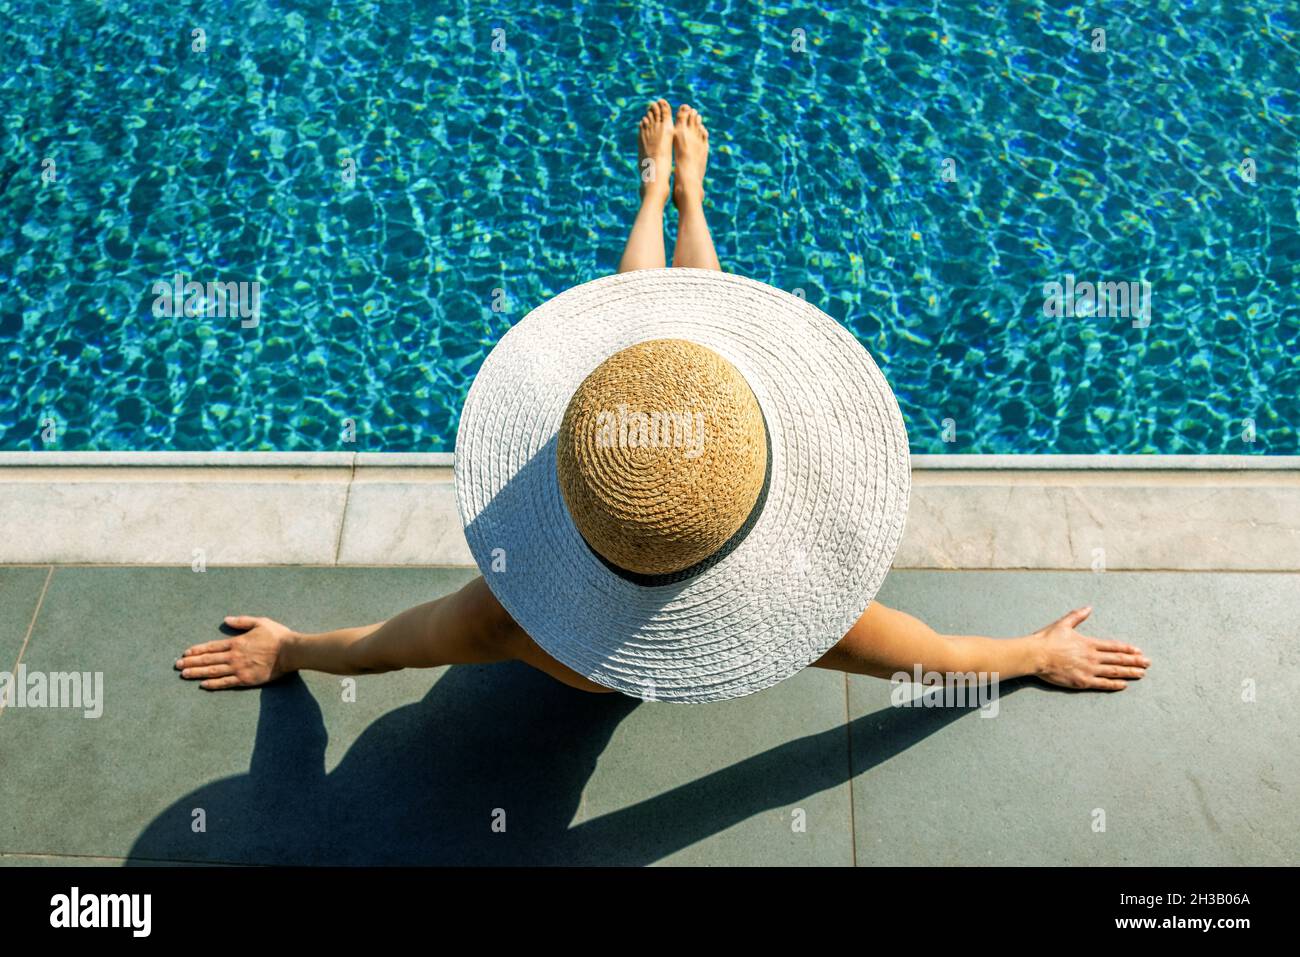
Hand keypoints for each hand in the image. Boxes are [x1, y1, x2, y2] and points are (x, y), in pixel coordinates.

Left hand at [175, 615, 297, 689]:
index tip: (185, 653)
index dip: (197, 650)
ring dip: (197, 673)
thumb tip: (226, 619)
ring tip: (184, 674)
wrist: (290, 651)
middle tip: (177, 665)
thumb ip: (242, 621)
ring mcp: (238, 669)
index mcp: (237, 642)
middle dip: (191, 662)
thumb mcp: (260, 622)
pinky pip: (225, 682)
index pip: (212, 646)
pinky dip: (213, 684)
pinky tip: (202, 684)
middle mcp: (234, 656)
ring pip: (213, 671)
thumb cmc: (277, 636)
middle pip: (208, 659)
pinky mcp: (246, 679)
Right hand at [1033, 606, 1150, 690]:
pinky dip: (1115, 684)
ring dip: (1129, 672)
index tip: (1138, 651)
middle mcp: (1092, 657)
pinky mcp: (1083, 681)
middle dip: (1135, 661)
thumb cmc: (1047, 640)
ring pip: (1114, 672)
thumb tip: (1089, 607)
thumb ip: (1077, 616)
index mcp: (1089, 643)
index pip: (1113, 647)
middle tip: (1148, 663)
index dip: (1128, 649)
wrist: (1036, 655)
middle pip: (1118, 659)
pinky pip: (1103, 684)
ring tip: (1141, 674)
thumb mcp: (1063, 624)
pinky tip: (1124, 685)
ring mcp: (1089, 670)